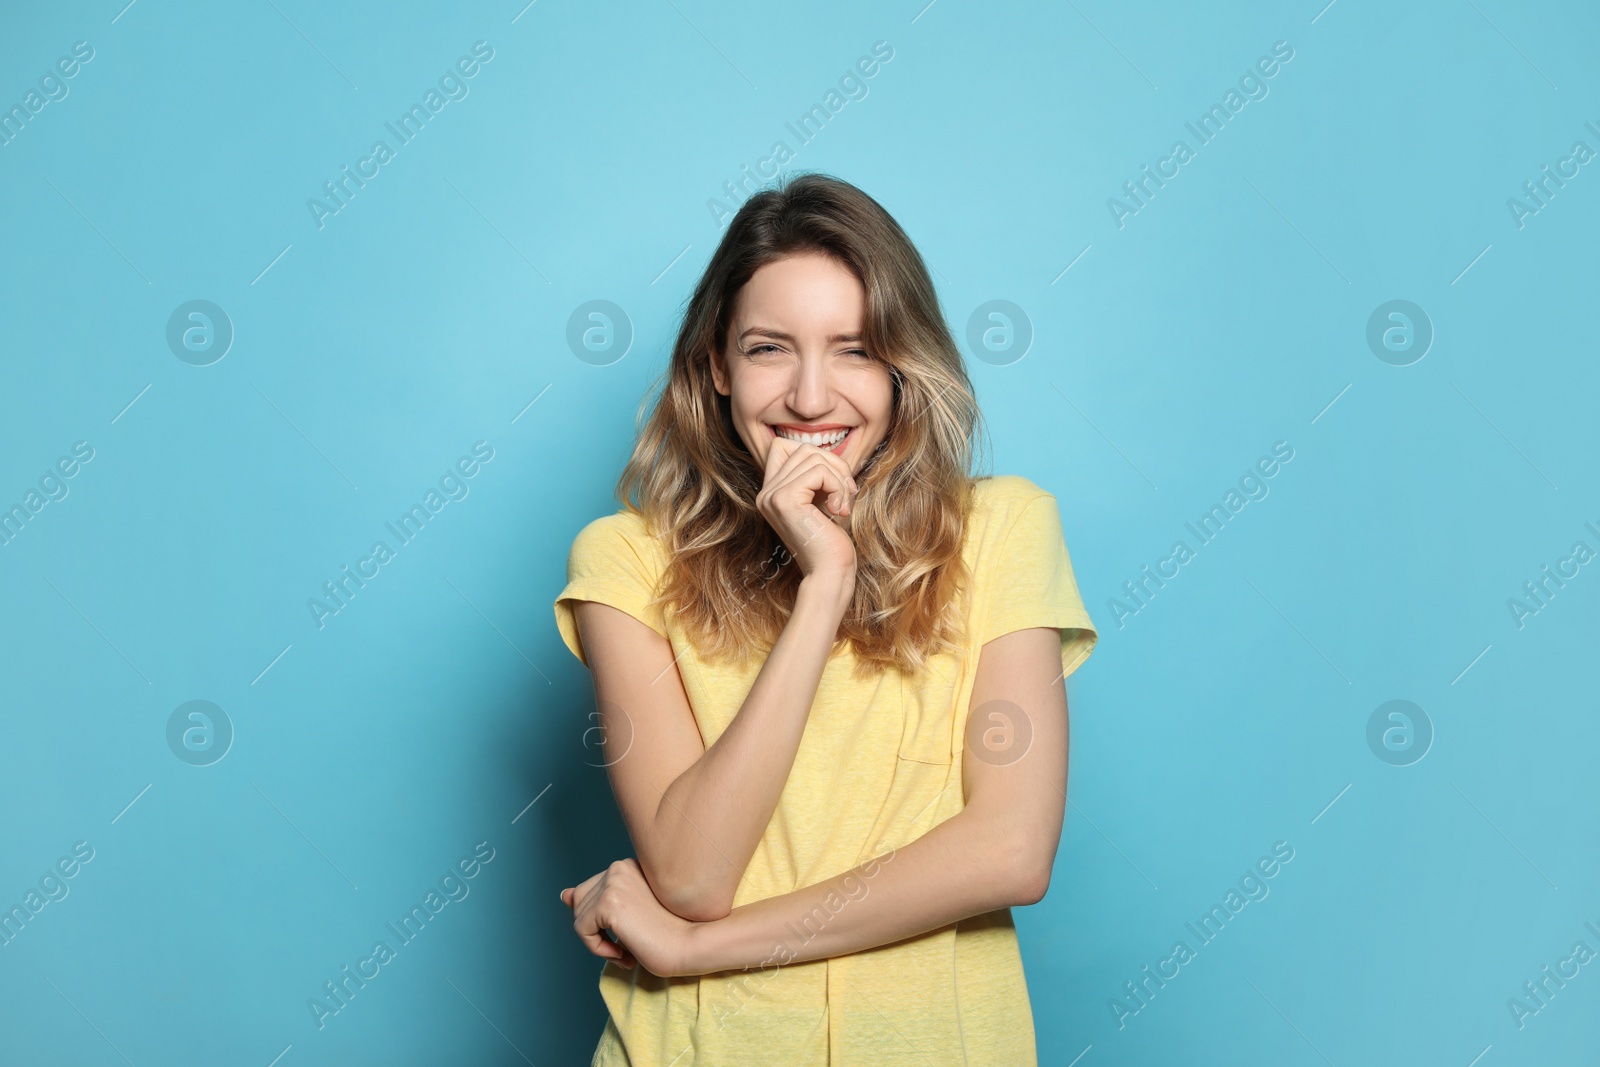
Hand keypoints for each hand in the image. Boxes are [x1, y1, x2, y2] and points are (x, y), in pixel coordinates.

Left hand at [560, 859, 696, 976]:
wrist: (690, 945)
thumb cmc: (667, 933)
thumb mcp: (628, 915)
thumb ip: (596, 902)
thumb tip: (564, 895)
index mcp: (627, 865)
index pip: (590, 891)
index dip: (600, 920)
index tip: (627, 934)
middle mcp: (618, 868)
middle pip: (579, 902)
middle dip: (596, 928)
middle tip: (625, 945)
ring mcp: (613, 883)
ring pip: (579, 917)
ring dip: (598, 941)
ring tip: (626, 950)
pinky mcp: (608, 903)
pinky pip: (582, 930)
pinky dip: (597, 948)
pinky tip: (622, 953)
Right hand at [757, 434, 859, 579]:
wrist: (829, 574)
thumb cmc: (831, 542)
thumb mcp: (822, 501)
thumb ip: (817, 476)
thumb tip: (827, 451)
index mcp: (771, 493)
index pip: (783, 446)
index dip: (814, 456)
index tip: (833, 483)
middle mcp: (765, 493)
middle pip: (803, 448)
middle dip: (834, 466)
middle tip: (847, 493)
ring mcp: (772, 496)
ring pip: (813, 456)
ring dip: (839, 477)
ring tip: (843, 503)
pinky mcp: (785, 499)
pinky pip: (819, 471)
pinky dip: (838, 486)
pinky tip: (840, 510)